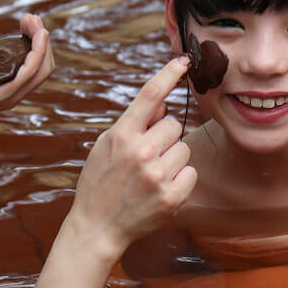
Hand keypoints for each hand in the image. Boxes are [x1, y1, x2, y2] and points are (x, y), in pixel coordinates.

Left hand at [0, 14, 54, 133]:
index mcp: (6, 88)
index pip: (36, 66)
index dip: (37, 42)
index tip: (27, 21)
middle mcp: (12, 94)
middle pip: (45, 66)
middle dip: (41, 37)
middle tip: (31, 18)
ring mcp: (8, 96)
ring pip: (41, 68)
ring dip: (41, 40)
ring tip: (33, 21)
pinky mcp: (0, 95)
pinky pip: (28, 72)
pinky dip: (38, 52)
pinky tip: (38, 36)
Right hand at [69, 56, 196, 260]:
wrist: (97, 227)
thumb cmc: (100, 182)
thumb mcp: (106, 146)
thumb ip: (134, 123)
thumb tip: (163, 103)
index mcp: (121, 135)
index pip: (149, 95)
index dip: (169, 74)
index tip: (183, 60)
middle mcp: (141, 152)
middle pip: (174, 126)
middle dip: (165, 138)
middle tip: (147, 157)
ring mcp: (157, 175)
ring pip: (184, 149)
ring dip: (173, 159)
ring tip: (151, 176)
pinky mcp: (172, 196)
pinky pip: (191, 172)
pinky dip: (180, 179)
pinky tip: (160, 190)